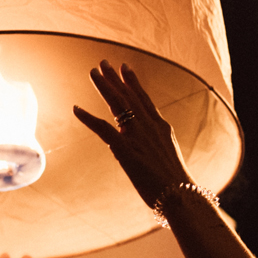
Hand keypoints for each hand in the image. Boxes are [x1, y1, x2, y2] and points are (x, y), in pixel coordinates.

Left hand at [73, 60, 192, 209]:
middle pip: (129, 96)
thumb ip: (152, 145)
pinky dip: (88, 118)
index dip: (133, 83)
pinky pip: (103, 129)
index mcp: (161, 127)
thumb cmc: (175, 183)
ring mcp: (138, 136)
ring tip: (92, 72)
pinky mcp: (125, 150)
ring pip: (118, 105)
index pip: (144, 99)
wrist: (181, 195)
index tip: (125, 68)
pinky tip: (76, 109)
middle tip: (103, 62)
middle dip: (115, 78)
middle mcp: (149, 126)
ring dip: (103, 87)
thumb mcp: (166, 156)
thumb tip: (133, 145)